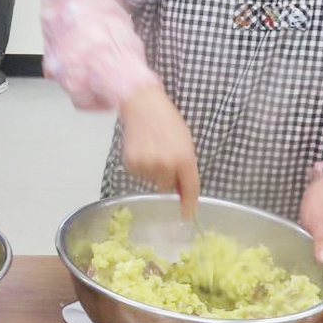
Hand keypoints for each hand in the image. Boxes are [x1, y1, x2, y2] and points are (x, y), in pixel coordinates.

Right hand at [119, 85, 199, 218]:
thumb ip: (186, 166)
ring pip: (152, 180)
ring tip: (153, 148)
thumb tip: (183, 189)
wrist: (144, 106)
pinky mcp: (132, 163)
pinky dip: (140, 165)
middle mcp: (167, 165)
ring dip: (153, 169)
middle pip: (167, 186)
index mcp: (185, 159)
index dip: (189, 205)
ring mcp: (148, 165)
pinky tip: (142, 149)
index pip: (190, 188)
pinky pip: (138, 174)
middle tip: (164, 156)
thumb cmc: (167, 121)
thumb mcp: (185, 142)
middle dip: (168, 176)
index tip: (188, 216)